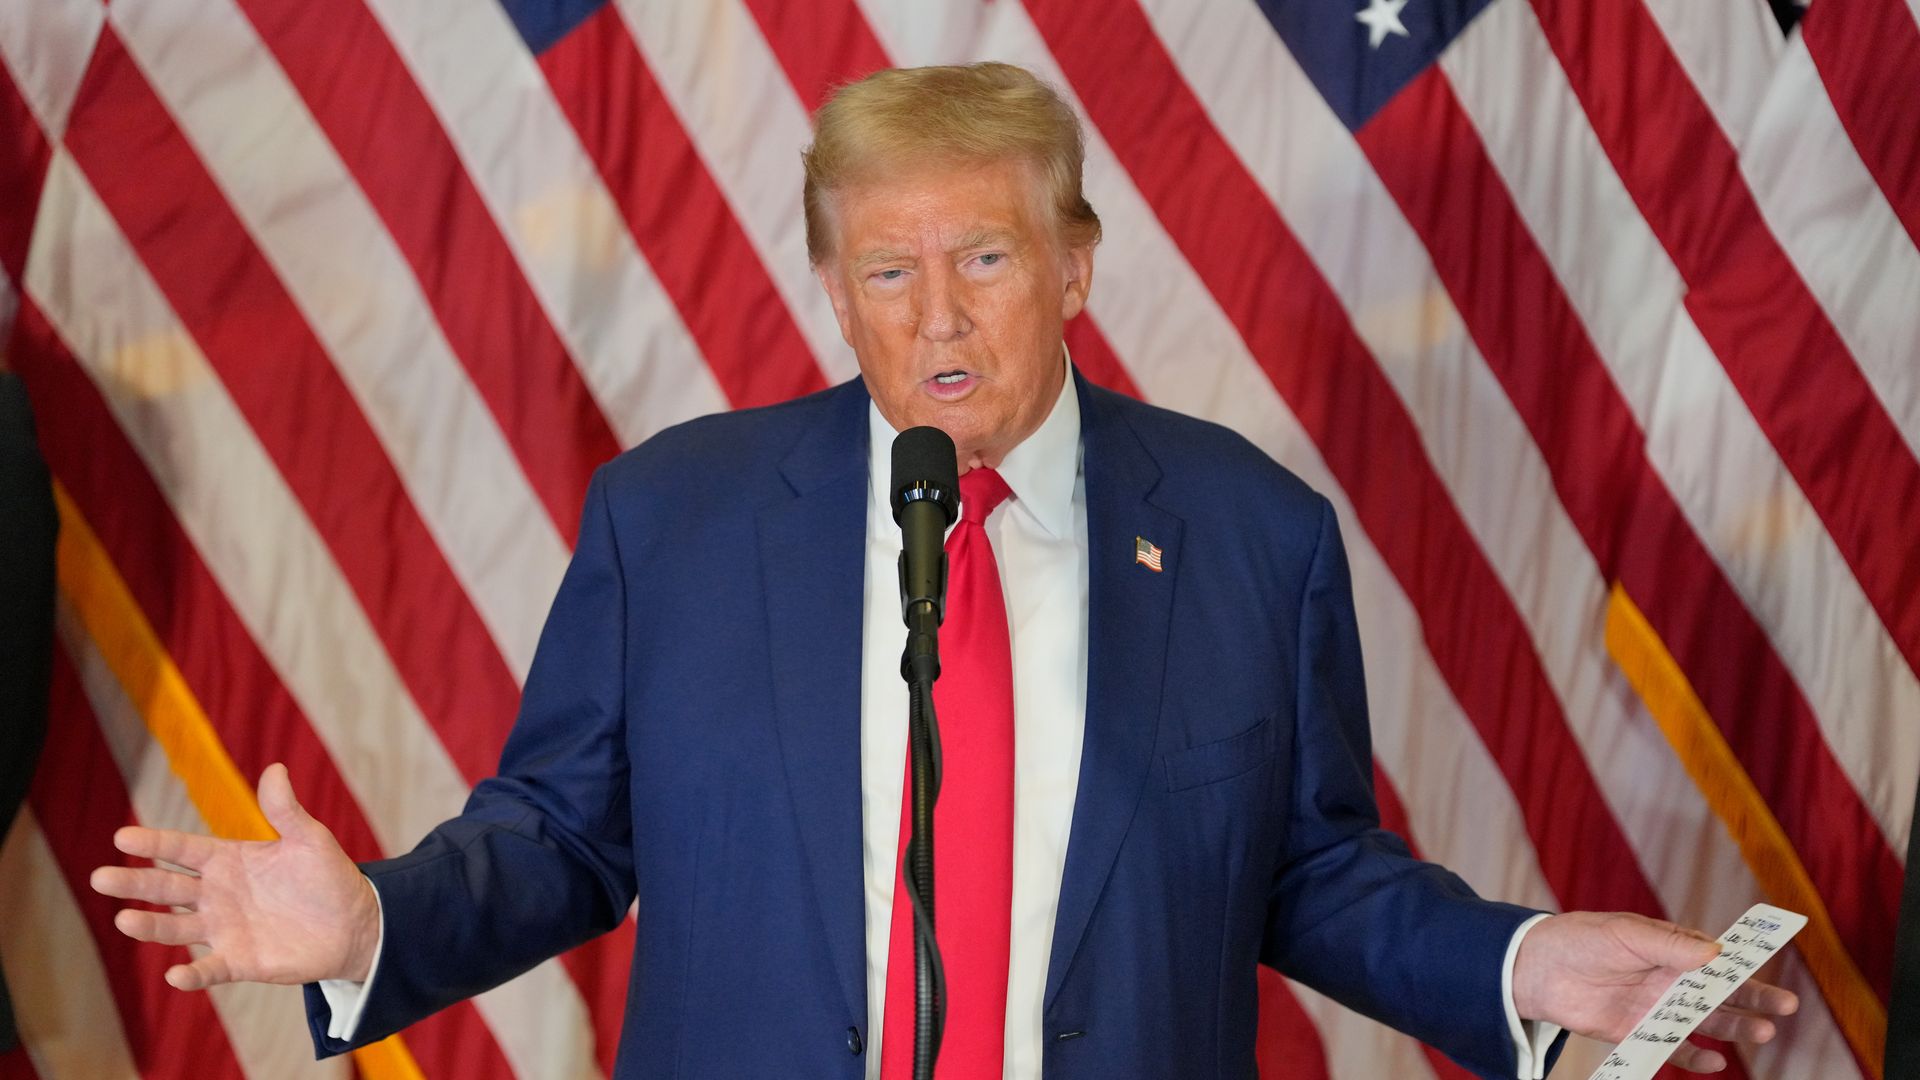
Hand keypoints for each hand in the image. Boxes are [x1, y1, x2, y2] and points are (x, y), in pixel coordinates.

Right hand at [89, 763, 380, 989]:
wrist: (355, 925)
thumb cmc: (329, 878)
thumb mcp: (310, 839)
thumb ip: (286, 811)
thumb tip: (274, 769)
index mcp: (229, 860)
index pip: (183, 850)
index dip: (154, 844)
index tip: (122, 837)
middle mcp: (218, 894)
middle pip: (167, 887)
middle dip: (134, 883)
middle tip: (99, 877)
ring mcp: (225, 929)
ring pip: (177, 927)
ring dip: (150, 926)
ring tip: (124, 920)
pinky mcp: (239, 961)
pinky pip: (210, 969)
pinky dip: (192, 974)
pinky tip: (175, 975)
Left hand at [1513, 911, 1797, 1071]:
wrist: (1536, 969)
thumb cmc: (1581, 939)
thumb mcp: (1626, 933)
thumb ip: (1668, 944)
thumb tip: (1716, 952)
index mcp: (1670, 948)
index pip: (1716, 955)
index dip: (1746, 960)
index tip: (1774, 962)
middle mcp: (1669, 977)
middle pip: (1721, 991)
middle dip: (1754, 998)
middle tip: (1785, 1006)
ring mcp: (1656, 1005)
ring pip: (1705, 1020)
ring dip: (1734, 1027)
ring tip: (1762, 1032)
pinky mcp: (1637, 1031)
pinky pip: (1673, 1047)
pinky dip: (1695, 1056)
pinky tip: (1716, 1061)